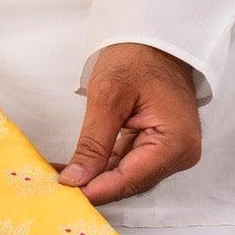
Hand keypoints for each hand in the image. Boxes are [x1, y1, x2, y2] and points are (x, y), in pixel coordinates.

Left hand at [57, 42, 201, 204]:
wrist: (155, 39)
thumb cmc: (139, 56)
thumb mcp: (108, 97)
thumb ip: (93, 143)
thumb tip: (76, 178)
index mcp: (175, 142)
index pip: (130, 178)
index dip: (96, 190)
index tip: (65, 195)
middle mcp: (179, 154)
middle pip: (129, 182)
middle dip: (92, 184)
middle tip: (55, 186)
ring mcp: (171, 152)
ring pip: (126, 176)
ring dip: (94, 176)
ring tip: (59, 175)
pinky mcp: (159, 147)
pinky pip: (127, 164)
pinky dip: (102, 165)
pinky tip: (76, 166)